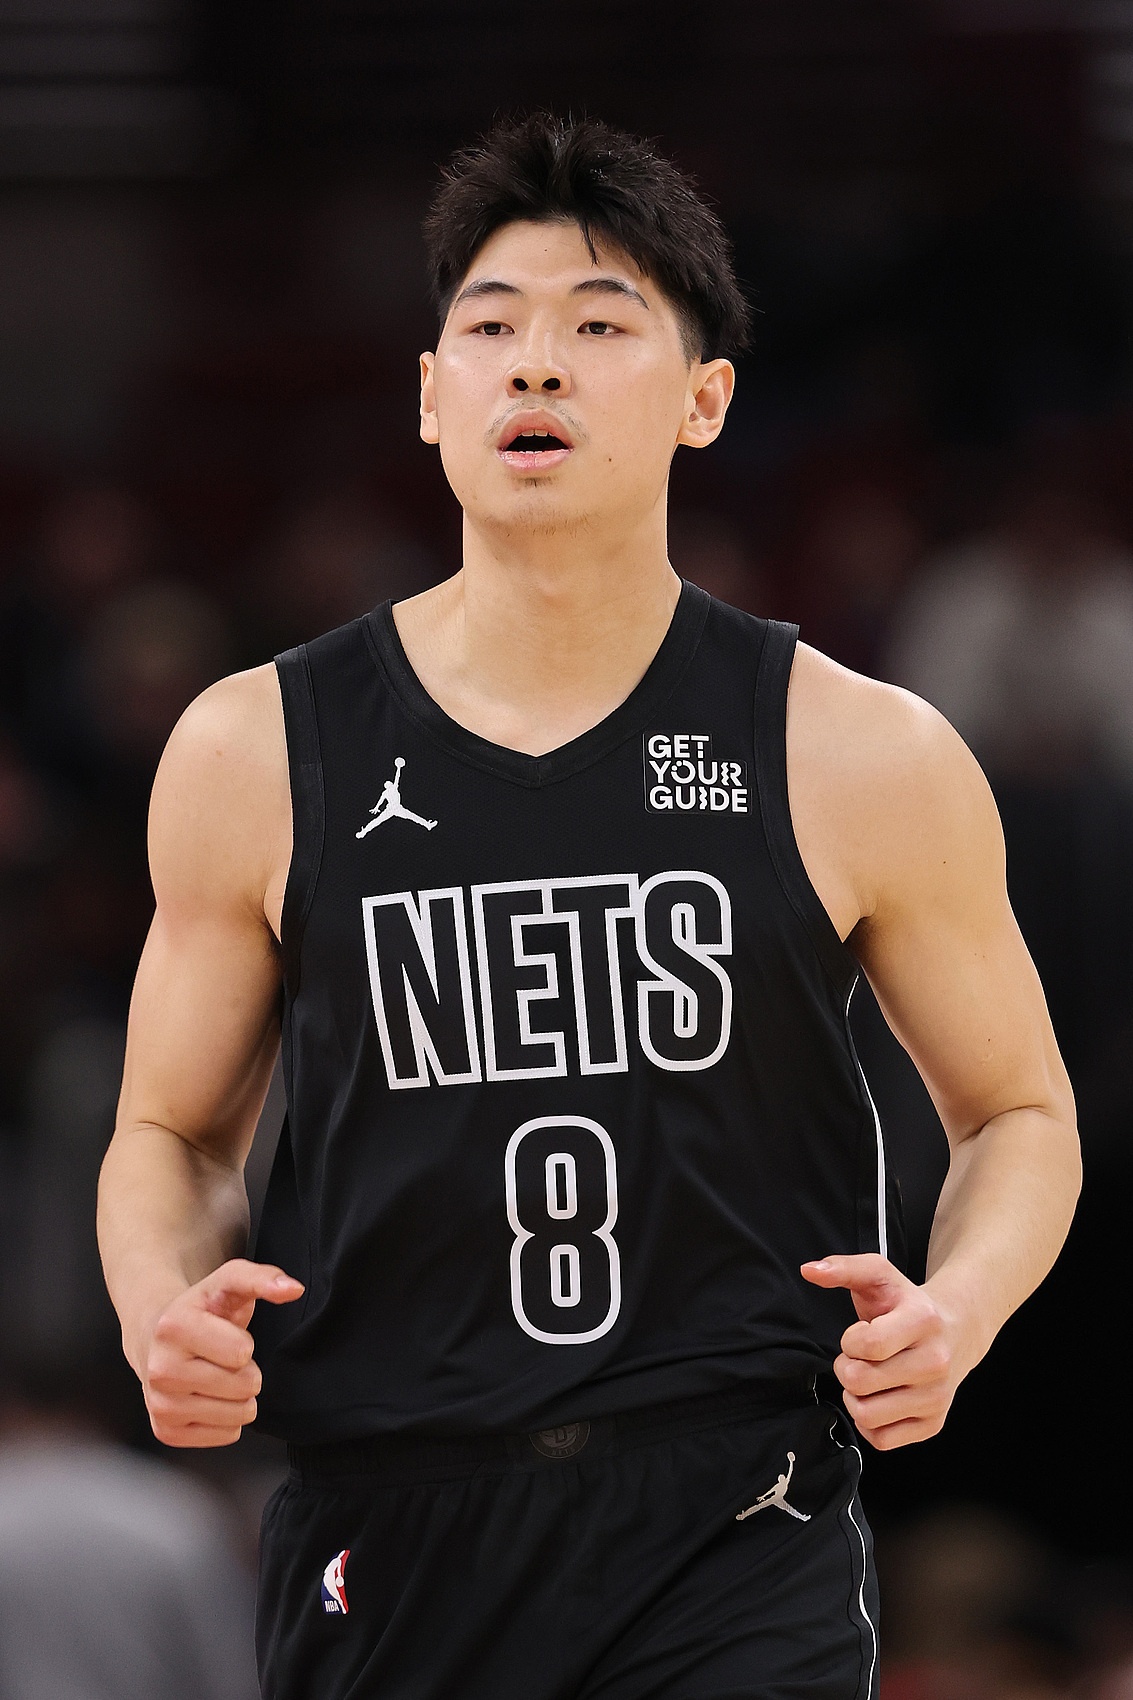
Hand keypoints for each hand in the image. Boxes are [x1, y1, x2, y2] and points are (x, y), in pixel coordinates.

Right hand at [141, 1258, 303, 1447]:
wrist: (154, 1337)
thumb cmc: (201, 1309)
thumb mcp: (228, 1283)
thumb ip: (262, 1278)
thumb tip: (293, 1288)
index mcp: (174, 1327)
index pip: (241, 1353)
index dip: (244, 1344)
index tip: (227, 1335)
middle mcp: (160, 1369)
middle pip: (244, 1386)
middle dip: (246, 1371)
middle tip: (224, 1358)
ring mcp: (160, 1405)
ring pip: (237, 1415)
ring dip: (239, 1397)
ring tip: (218, 1375)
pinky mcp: (166, 1432)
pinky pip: (225, 1436)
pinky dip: (227, 1419)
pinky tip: (209, 1396)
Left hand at [801, 1253, 964, 1450]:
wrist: (956, 1329)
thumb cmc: (907, 1304)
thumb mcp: (880, 1275)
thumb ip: (843, 1267)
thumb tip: (808, 1270)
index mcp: (922, 1321)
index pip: (867, 1345)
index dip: (849, 1341)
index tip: (858, 1335)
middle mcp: (936, 1362)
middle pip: (860, 1382)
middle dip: (846, 1368)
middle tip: (858, 1358)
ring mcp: (937, 1397)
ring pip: (867, 1416)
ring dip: (855, 1398)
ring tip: (867, 1379)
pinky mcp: (934, 1424)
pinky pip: (882, 1441)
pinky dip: (870, 1423)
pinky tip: (878, 1399)